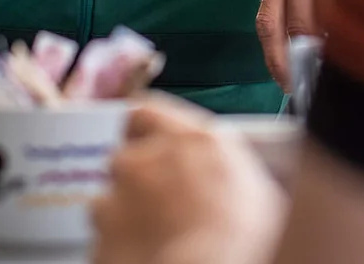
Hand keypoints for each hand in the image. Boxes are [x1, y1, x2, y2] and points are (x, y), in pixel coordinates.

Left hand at [93, 95, 287, 263]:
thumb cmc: (243, 242)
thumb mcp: (262, 197)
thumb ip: (235, 174)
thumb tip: (244, 186)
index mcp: (194, 141)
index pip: (149, 113)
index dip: (146, 130)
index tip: (151, 143)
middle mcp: (149, 159)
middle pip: (128, 157)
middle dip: (139, 178)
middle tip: (163, 202)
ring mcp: (118, 195)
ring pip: (112, 196)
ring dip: (128, 212)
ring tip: (156, 235)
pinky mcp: (101, 230)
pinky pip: (105, 233)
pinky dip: (119, 242)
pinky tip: (146, 251)